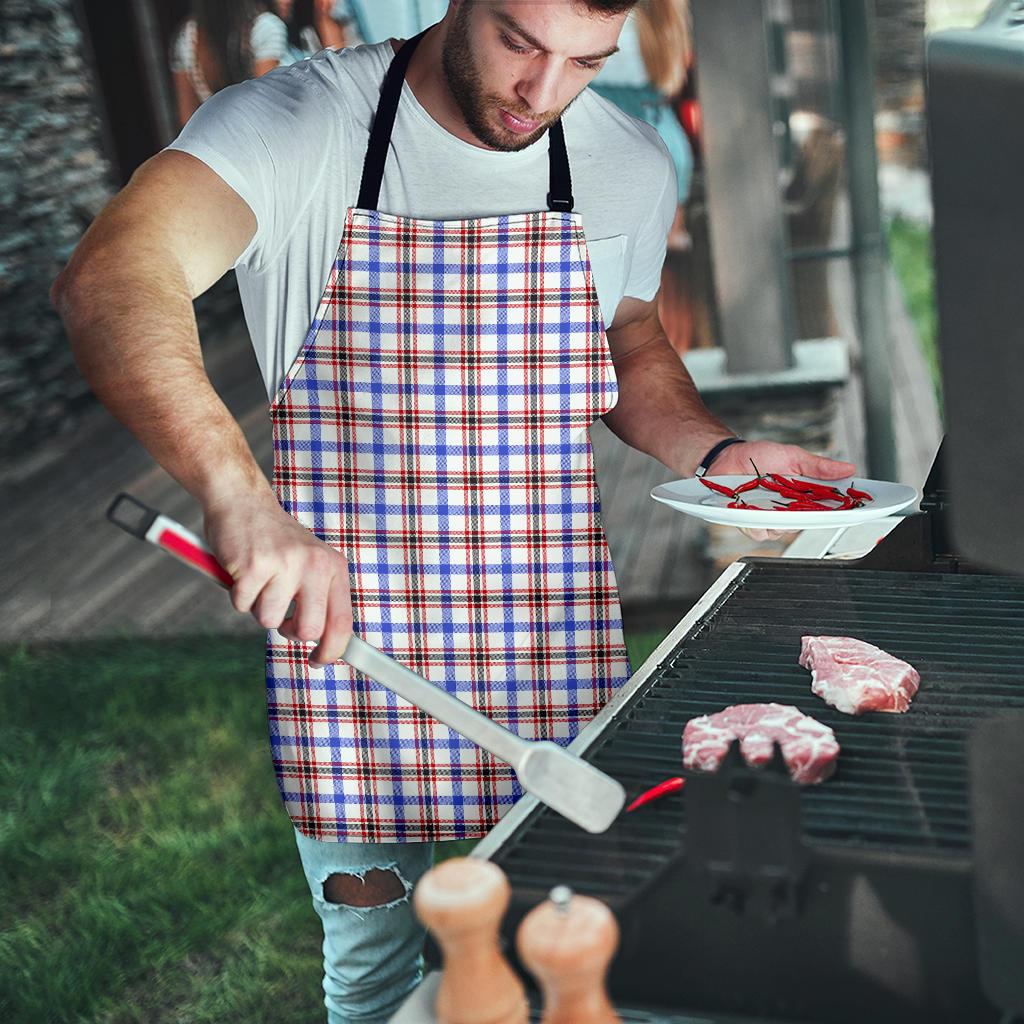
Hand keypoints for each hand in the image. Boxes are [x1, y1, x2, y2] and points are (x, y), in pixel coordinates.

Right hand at [203, 491, 352, 667]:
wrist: (242, 501)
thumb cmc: (275, 541)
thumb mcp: (310, 563)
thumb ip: (320, 598)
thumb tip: (327, 644)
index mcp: (333, 567)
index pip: (342, 621)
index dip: (332, 650)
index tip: (319, 661)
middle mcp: (314, 565)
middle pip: (309, 630)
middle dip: (289, 631)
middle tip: (280, 614)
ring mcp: (285, 564)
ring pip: (269, 620)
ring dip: (258, 607)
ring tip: (259, 579)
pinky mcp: (254, 565)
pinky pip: (242, 605)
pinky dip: (238, 595)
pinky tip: (243, 570)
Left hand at [708, 440, 856, 542]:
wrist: (727, 457)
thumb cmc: (759, 457)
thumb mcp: (793, 456)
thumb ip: (818, 467)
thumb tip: (848, 468)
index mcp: (804, 495)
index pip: (829, 508)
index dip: (844, 511)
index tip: (857, 509)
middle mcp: (789, 510)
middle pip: (808, 523)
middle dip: (809, 515)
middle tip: (804, 502)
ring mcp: (770, 518)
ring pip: (784, 531)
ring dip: (779, 517)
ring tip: (770, 498)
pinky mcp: (751, 523)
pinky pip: (760, 532)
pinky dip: (757, 521)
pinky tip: (752, 508)